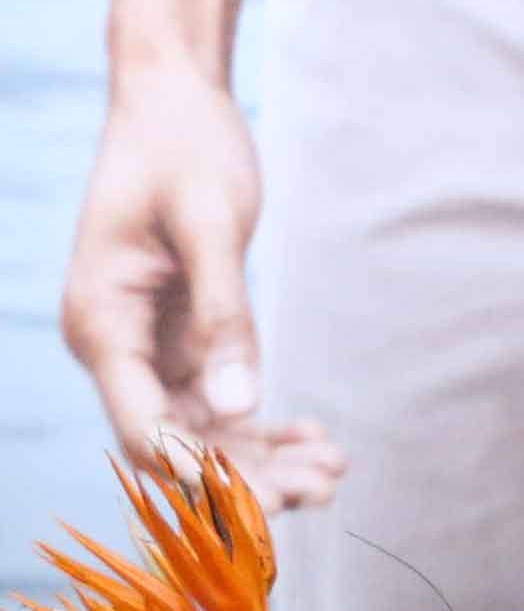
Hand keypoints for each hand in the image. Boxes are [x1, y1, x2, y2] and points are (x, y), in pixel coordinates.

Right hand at [60, 61, 327, 498]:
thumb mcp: (210, 227)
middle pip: (174, 440)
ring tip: (334, 472)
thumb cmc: (184, 152)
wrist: (174, 103)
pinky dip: (261, 422)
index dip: (201, 474)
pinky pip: (218, 396)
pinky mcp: (182, 333)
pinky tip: (315, 439)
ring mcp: (147, 344)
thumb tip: (242, 405)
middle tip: (319, 495)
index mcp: (101, 324)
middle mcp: (115, 345)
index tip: (264, 507)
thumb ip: (226, 315)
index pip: (145, 426)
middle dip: (241, 477)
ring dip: (260, 456)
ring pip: (201, 426)